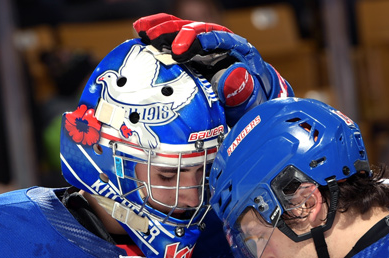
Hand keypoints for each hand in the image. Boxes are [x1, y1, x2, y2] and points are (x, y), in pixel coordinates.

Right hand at [134, 13, 292, 125]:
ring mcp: (200, 44)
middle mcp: (216, 40)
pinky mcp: (188, 50)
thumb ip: (241, 89)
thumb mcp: (248, 96)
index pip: (216, 38)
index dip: (197, 41)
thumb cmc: (247, 97)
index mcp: (235, 48)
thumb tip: (231, 76)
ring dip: (161, 29)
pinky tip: (139, 31)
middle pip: (195, 29)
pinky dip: (156, 32)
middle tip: (155, 41)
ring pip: (180, 28)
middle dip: (174, 33)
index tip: (180, 51)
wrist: (245, 97)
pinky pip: (171, 36)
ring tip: (142, 32)